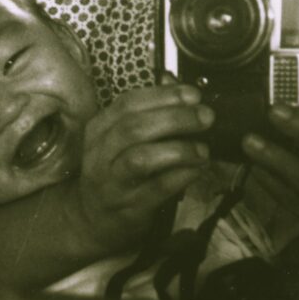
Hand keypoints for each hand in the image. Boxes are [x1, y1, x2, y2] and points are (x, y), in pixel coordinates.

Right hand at [70, 83, 213, 252]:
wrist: (92, 218)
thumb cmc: (114, 170)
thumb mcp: (120, 138)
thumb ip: (145, 110)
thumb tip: (174, 81)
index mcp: (99, 128)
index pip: (128, 103)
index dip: (163, 95)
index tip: (193, 94)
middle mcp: (100, 153)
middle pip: (135, 127)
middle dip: (175, 118)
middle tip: (206, 117)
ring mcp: (112, 182)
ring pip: (142, 158)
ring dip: (178, 149)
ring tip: (203, 149)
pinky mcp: (128, 208)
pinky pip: (157, 189)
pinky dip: (181, 176)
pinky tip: (197, 169)